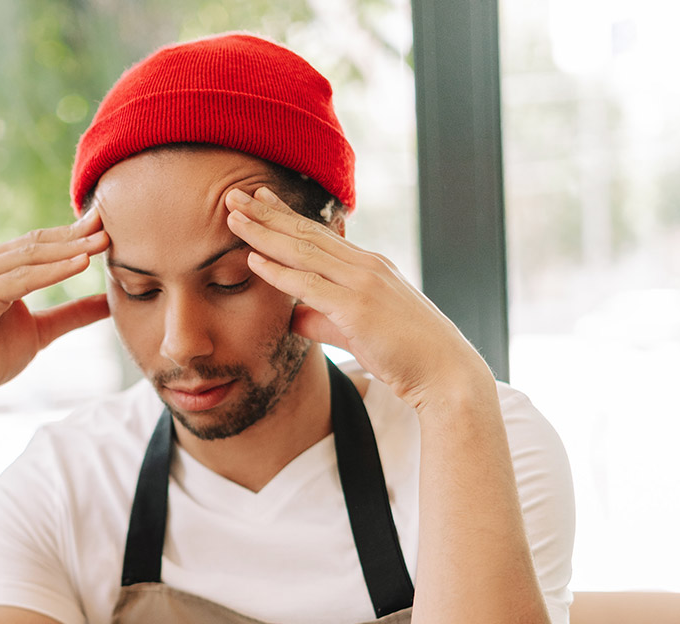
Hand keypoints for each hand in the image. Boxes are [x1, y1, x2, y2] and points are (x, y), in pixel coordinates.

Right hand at [0, 209, 110, 411]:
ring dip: (69, 249)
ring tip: (101, 243)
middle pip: (35, 243)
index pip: (36, 242)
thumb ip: (72, 314)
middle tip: (108, 224)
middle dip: (74, 235)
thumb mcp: (41, 330)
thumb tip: (111, 301)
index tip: (104, 225)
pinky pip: (22, 279)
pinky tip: (81, 265)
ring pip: (30, 256)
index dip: (71, 234)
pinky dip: (53, 272)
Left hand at [225, 187, 490, 408]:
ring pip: (303, 251)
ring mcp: (363, 283)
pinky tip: (253, 260)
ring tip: (233, 216)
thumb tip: (292, 317)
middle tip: (233, 193)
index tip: (259, 198)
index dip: (285, 215)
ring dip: (264, 232)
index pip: (319, 233)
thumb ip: (322, 320)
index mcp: (369, 266)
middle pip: (306, 233)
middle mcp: (365, 266)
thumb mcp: (357, 331)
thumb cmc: (407, 355)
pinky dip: (279, 271)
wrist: (446, 373)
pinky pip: (309, 285)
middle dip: (266, 212)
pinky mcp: (358, 308)